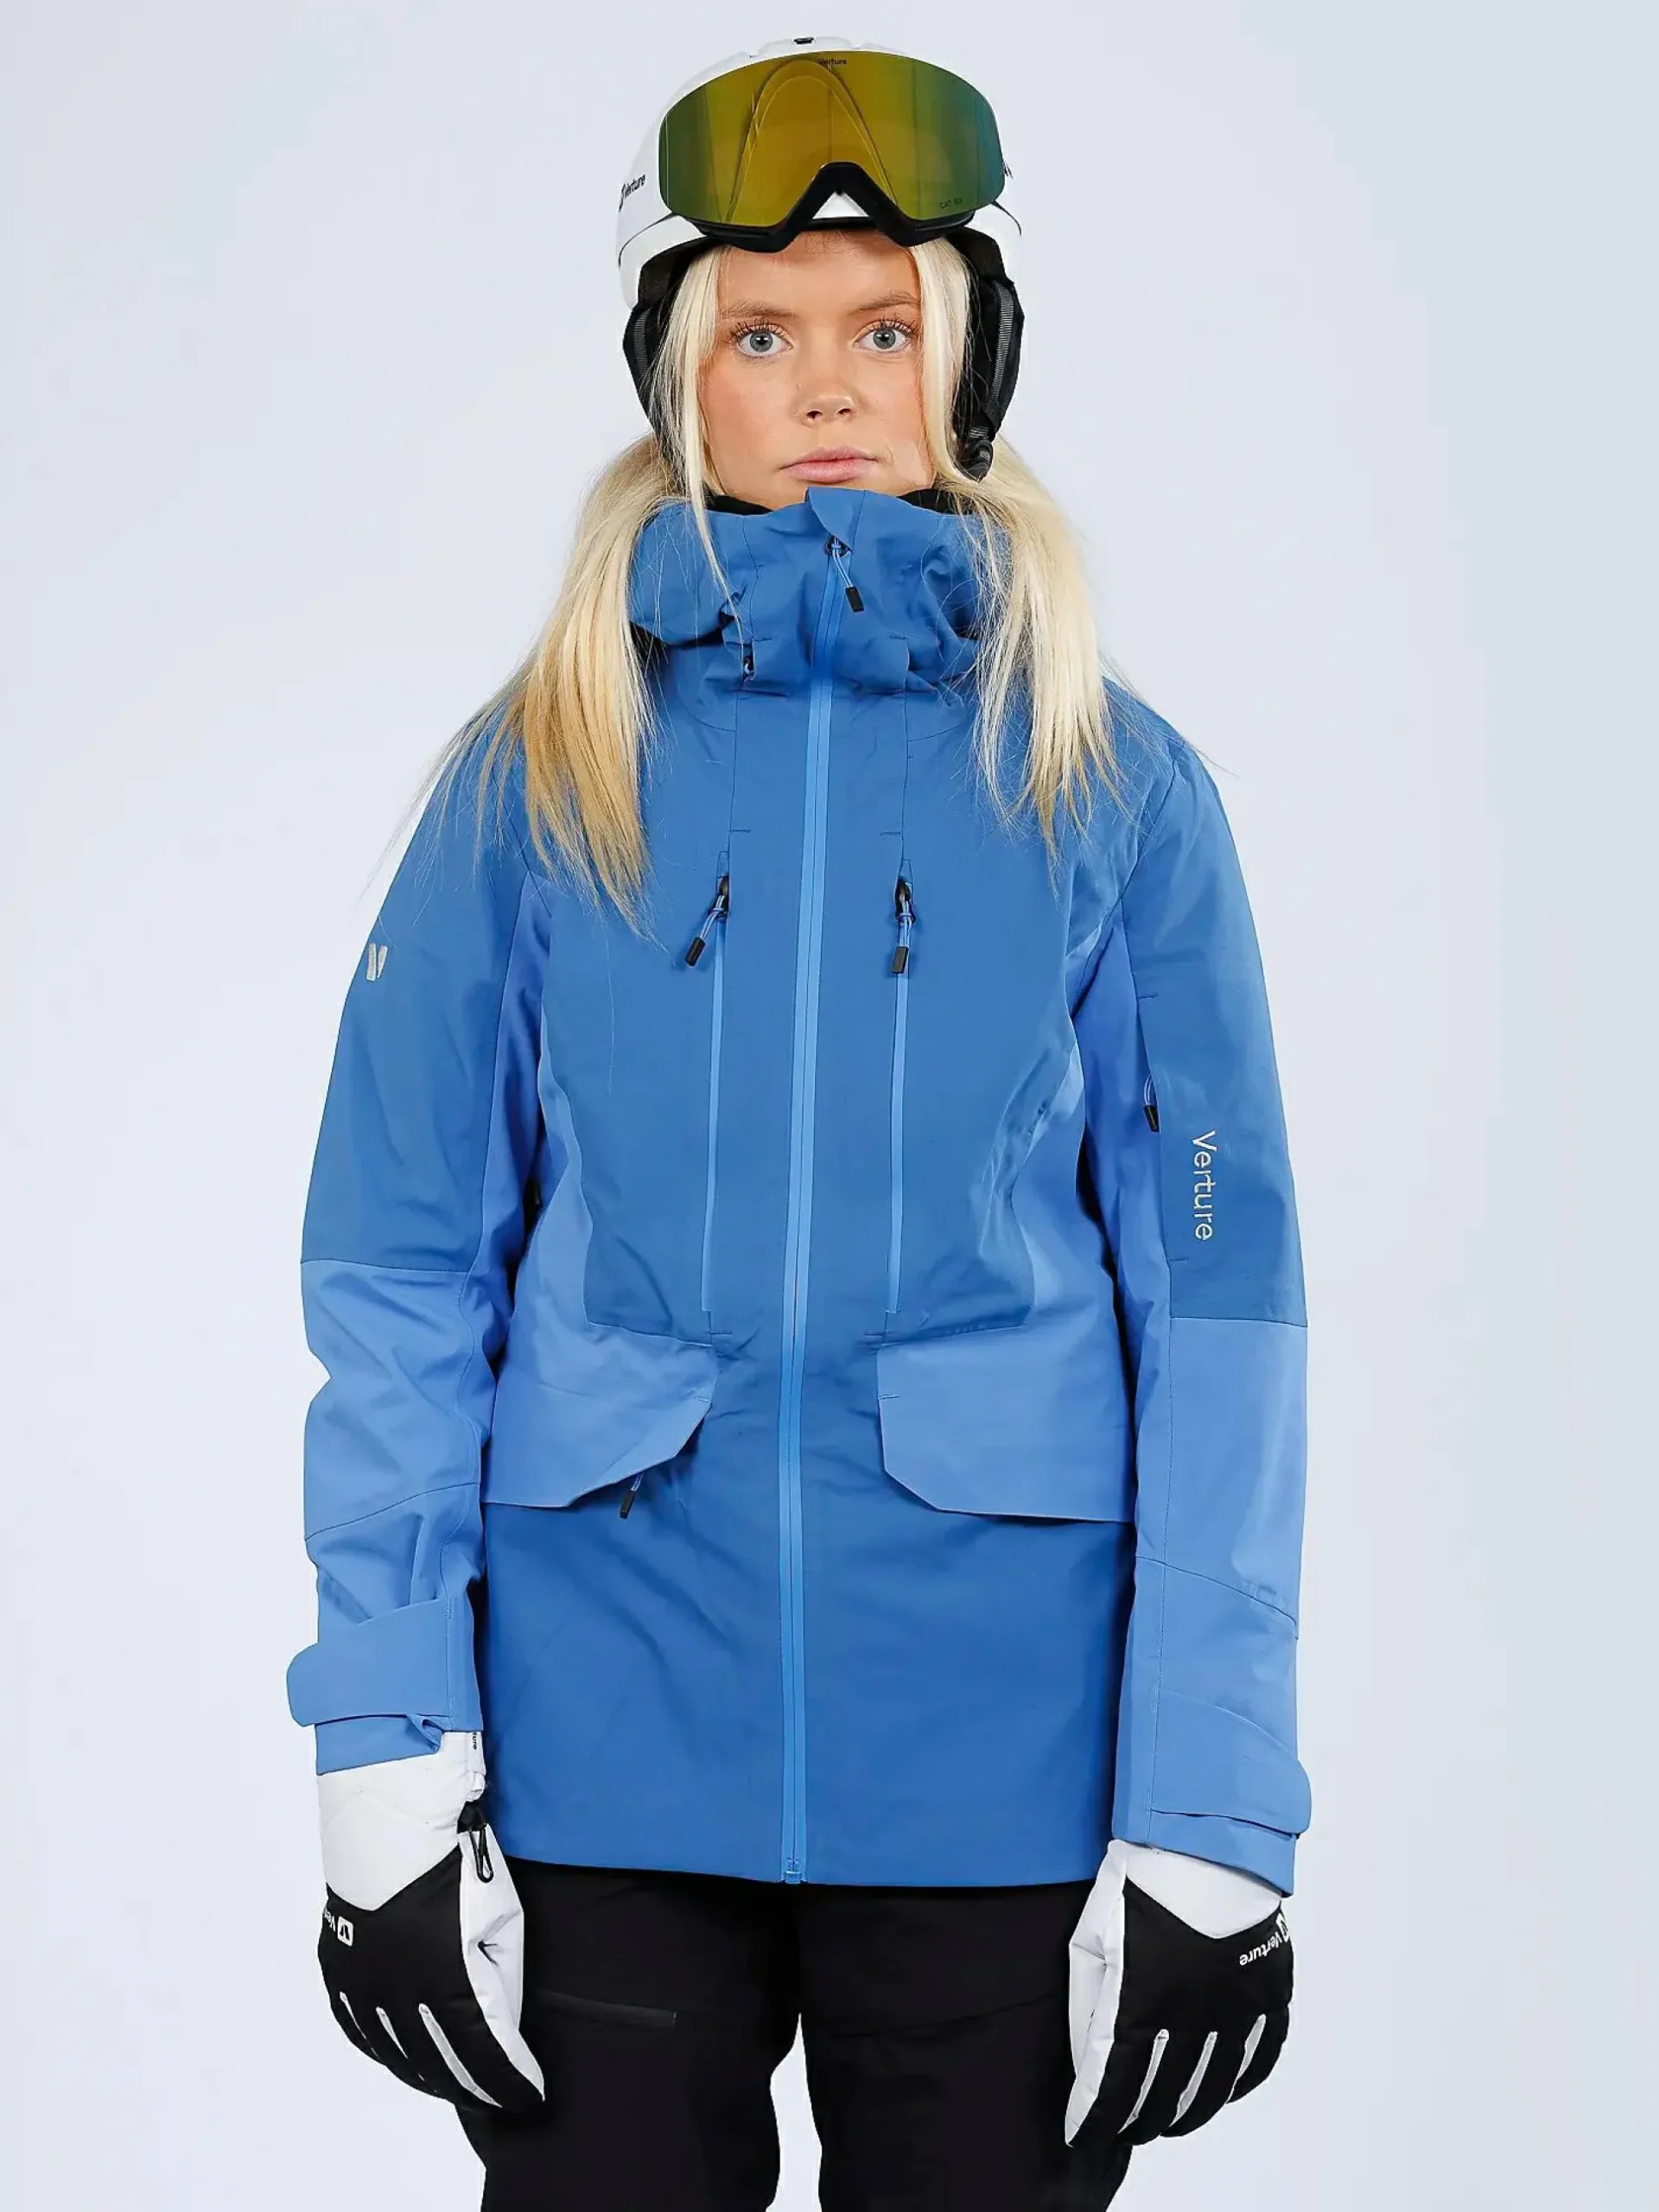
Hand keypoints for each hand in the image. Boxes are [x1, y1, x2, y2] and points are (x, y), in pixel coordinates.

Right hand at [314, 1730, 544, 2112]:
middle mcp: (400, 1994)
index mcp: (447, 1980)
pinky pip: (360, 2030)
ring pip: (398, 2055)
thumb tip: (499, 2024)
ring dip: (430, 2075)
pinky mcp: (340, 1973)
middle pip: (441, 2064)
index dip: (511, 2081)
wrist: (391, 1822)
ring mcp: (364, 1986)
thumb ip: (503, 1979)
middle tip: (498, 2097)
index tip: (531, 2096)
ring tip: (457, 2083)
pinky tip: (404, 2057)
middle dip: (476, 2087)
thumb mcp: (501, 1919)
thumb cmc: (456, 1861)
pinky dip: (385, 2050)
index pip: (486, 2053)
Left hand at [1064, 1839, 1292, 2151]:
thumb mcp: (1093, 1936)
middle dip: (1140, 2120)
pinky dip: (1241, 2082)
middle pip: (1165, 2095)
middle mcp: (1193, 2014)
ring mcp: (1237, 2005)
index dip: (1098, 2117)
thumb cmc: (1138, 1880)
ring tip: (1168, 2121)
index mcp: (1142, 2001)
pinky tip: (1222, 2090)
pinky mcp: (1269, 1989)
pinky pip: (1262, 2054)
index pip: (1116, 2085)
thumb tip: (1092, 2058)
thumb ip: (1089, 2003)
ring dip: (1189, 2112)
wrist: (1202, 1836)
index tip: (1083, 2132)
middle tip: (1126, 2129)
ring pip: (1215, 2087)